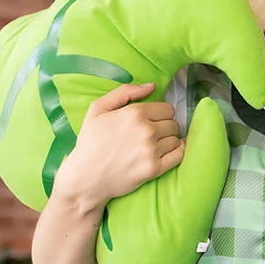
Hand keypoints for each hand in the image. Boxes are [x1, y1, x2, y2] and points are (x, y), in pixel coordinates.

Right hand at [54, 82, 184, 210]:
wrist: (85, 177)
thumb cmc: (90, 142)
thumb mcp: (98, 109)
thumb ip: (124, 92)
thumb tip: (152, 86)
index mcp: (134, 113)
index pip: (167, 109)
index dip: (161, 114)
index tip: (152, 120)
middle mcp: (146, 130)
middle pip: (173, 124)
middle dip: (165, 127)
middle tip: (152, 134)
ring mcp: (151, 151)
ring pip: (176, 139)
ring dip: (169, 141)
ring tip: (155, 145)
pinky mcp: (154, 169)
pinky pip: (179, 155)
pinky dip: (177, 152)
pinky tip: (168, 152)